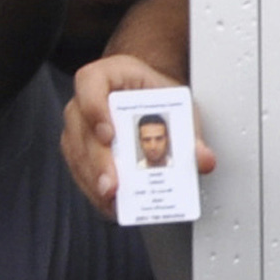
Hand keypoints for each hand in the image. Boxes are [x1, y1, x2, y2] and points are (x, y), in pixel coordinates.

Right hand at [58, 52, 204, 208]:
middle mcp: (86, 98)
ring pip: (77, 153)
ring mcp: (78, 124)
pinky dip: (95, 188)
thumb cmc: (159, 96)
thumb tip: (203, 159)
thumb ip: (191, 131)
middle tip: (113, 186)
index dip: (95, 108)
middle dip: (98, 162)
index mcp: (109, 74)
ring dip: (94, 181)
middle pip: (81, 128)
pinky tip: (112, 204)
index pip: (90, 83)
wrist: (149, 98)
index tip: (109, 134)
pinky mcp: (77, 148)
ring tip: (114, 202)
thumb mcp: (179, 106)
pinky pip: (79, 170)